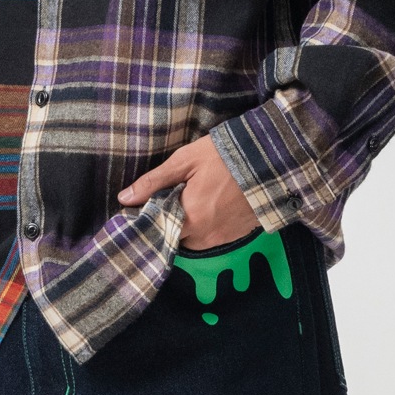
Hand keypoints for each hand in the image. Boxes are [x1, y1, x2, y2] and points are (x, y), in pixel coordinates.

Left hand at [117, 134, 259, 249]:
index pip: (156, 230)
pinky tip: (211, 204)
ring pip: (193, 240)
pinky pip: (212, 237)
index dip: (148, 219)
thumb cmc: (224, 155)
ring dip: (188, 224)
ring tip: (193, 198)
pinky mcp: (238, 236)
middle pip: (175, 237)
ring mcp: (223, 238)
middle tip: (172, 196)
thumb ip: (154, 182)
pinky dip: (207, 225)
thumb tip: (124, 199)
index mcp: (189, 217)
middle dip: (169, 220)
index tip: (142, 207)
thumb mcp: (185, 161)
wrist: (270, 159)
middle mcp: (205, 236)